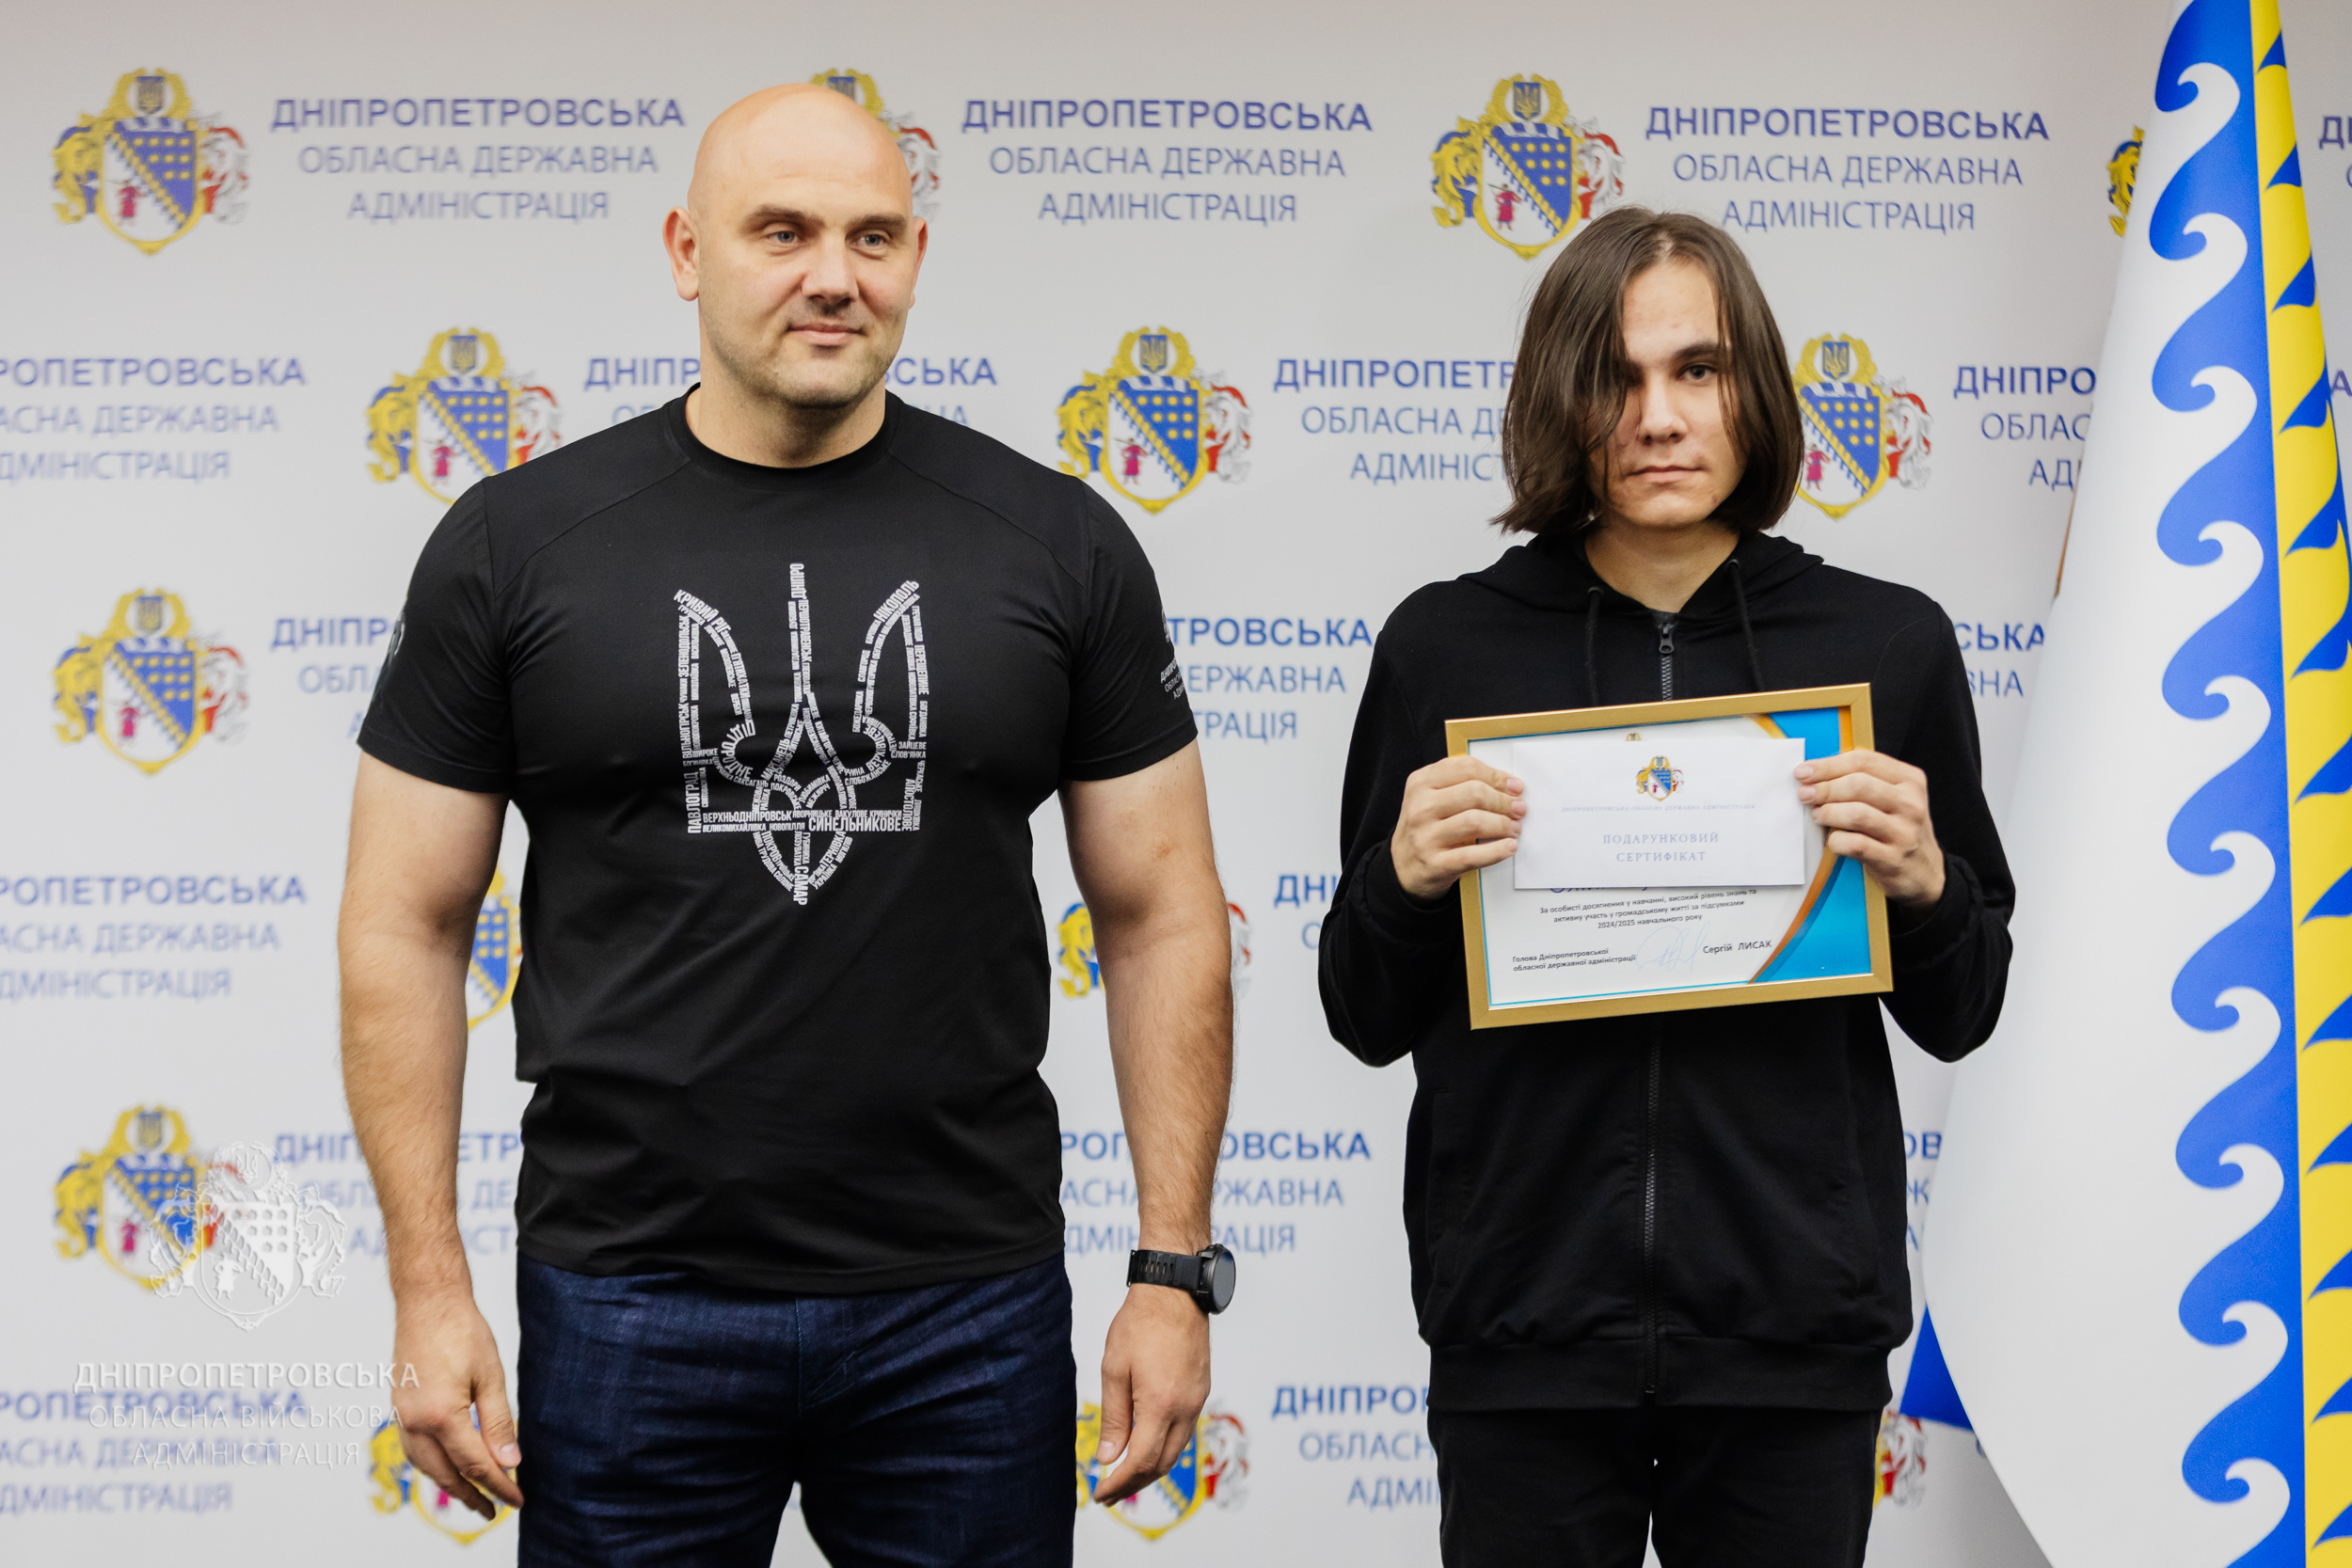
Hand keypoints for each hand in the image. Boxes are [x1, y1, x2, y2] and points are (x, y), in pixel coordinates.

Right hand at [389, 1289, 523, 1518]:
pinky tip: (448, 1466)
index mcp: (441, 1417)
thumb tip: (510, 1462)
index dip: (499, 1486)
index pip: (475, 1465)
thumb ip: (499, 1424)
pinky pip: (415, 1450)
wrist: (427, 1301)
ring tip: (474, 1496)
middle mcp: (415, 1423)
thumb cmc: (461, 1331)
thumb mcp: (490, 1377)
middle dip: (473, 1496)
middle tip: (496, 1510)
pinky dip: (434, 1465)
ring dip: (450, 1484)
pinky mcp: (399, 1408)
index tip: (518, 1500)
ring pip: (426, 1466)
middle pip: (446, 1474)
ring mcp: (402, 1417)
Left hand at [1091, 1283, 1210, 1504]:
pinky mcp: (1201, 1391)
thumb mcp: (1114, 1370)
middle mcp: (1185, 1409)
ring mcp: (1197, 1401)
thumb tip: (1107, 1458)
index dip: (1119, 1483)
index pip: (1140, 1462)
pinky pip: (1184, 1432)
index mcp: (1161, 1405)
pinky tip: (1146, 1445)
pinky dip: (1164, 1448)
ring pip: (1176, 1451)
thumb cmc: (1140, 1325)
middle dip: (1134, 1483)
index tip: (1100, 1494)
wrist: (1174, 1293)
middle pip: (1161, 1464)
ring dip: (1150, 1468)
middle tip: (1109, 1492)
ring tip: (1124, 1474)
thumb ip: (1113, 1418)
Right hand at [1390, 757, 1525, 901]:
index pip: (1466, 768)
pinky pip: (1473, 855)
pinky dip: (1497, 851)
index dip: (1496, 776)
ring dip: (1503, 825)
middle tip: (1518, 809)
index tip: (1515, 787)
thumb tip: (1508, 786)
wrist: (1403, 867)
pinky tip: (1509, 847)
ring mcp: (1426, 836)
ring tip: (1514, 829)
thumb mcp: (1432, 797)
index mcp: (1421, 783)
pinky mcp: (1435, 863)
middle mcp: (1421, 807)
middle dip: (1503, 801)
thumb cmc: (1427, 827)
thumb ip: (1461, 785)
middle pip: (1474, 793)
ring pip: (1475, 822)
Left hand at [1797, 750, 1945, 908]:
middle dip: (1824, 788)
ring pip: (1856, 813)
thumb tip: (1815, 773)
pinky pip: (1855, 844)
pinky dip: (1836, 840)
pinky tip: (1832, 839)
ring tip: (1817, 815)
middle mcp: (1910, 803)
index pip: (1864, 760)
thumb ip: (1863, 781)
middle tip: (1804, 794)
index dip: (1828, 764)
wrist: (1924, 872)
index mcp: (1910, 780)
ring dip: (1828, 813)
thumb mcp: (1892, 798)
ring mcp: (1904, 832)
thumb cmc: (1897, 829)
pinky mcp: (1893, 858)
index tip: (1803, 771)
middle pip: (1858, 784)